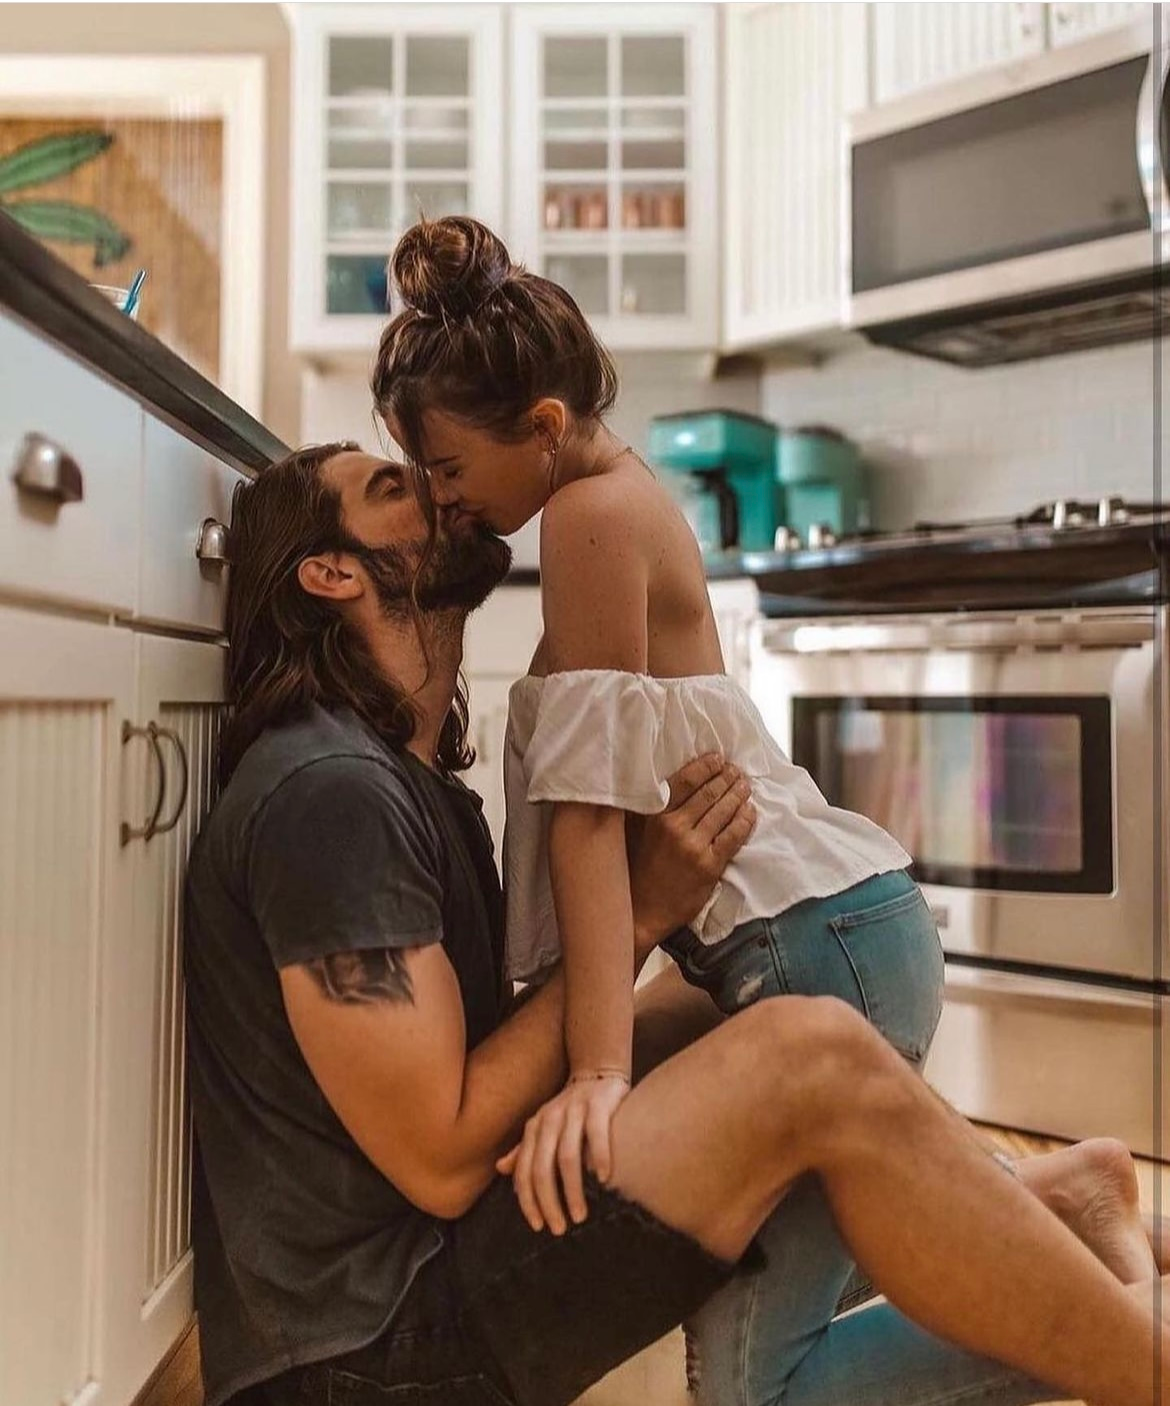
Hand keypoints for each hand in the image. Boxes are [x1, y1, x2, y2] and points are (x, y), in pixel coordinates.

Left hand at [496, 1073, 629, 1233]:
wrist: (598, 1071)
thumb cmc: (571, 1108)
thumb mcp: (544, 1126)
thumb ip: (525, 1148)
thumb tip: (500, 1169)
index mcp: (535, 1127)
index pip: (525, 1170)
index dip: (528, 1200)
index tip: (538, 1226)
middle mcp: (550, 1119)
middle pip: (543, 1168)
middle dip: (548, 1202)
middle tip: (559, 1228)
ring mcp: (574, 1110)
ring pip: (567, 1157)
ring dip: (572, 1190)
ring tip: (579, 1215)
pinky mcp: (599, 1104)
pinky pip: (597, 1134)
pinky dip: (599, 1157)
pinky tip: (604, 1179)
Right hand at [628, 753, 755, 954]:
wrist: (642, 910)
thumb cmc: (637, 869)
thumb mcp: (635, 833)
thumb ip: (648, 808)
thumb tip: (660, 781)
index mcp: (655, 816)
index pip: (685, 781)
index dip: (705, 766)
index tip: (717, 758)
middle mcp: (674, 827)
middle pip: (708, 794)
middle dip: (726, 778)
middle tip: (737, 770)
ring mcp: (693, 847)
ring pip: (723, 812)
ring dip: (738, 795)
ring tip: (745, 786)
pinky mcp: (709, 866)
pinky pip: (733, 837)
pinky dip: (744, 821)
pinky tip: (750, 812)